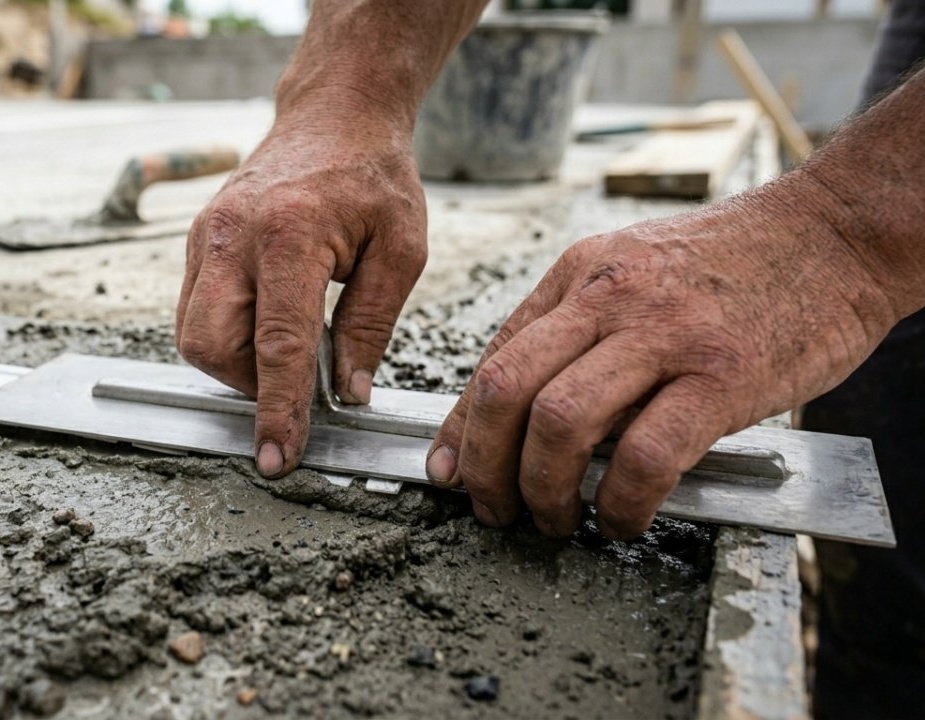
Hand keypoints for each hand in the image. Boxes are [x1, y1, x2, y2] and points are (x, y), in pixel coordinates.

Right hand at [177, 114, 426, 477]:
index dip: (278, 410)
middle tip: (298, 378)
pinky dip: (230, 333)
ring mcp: (206, 236)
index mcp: (289, 235)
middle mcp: (233, 236)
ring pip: (194, 334)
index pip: (277, 345)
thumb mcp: (401, 250)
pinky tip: (271, 319)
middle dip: (249, 383)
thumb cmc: (374, 175)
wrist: (334, 114)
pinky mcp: (199, 240)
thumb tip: (347, 394)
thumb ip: (370, 326)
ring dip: (238, 361)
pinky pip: (196, 309)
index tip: (277, 458)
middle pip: (210, 345)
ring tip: (290, 344)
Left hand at [425, 178, 897, 539]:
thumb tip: (528, 408)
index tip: (449, 469)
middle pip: (506, 391)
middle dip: (484, 466)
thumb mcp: (634, 271)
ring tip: (553, 520)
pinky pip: (646, 456)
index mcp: (580, 274)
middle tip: (491, 508)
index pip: (493, 358)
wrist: (835, 232)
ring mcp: (664, 335)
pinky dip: (620, 503)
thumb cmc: (735, 262)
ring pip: (559, 422)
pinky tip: (621, 519)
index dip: (460, 427)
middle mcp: (609, 298)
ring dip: (541, 490)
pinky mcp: (721, 377)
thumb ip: (580, 329)